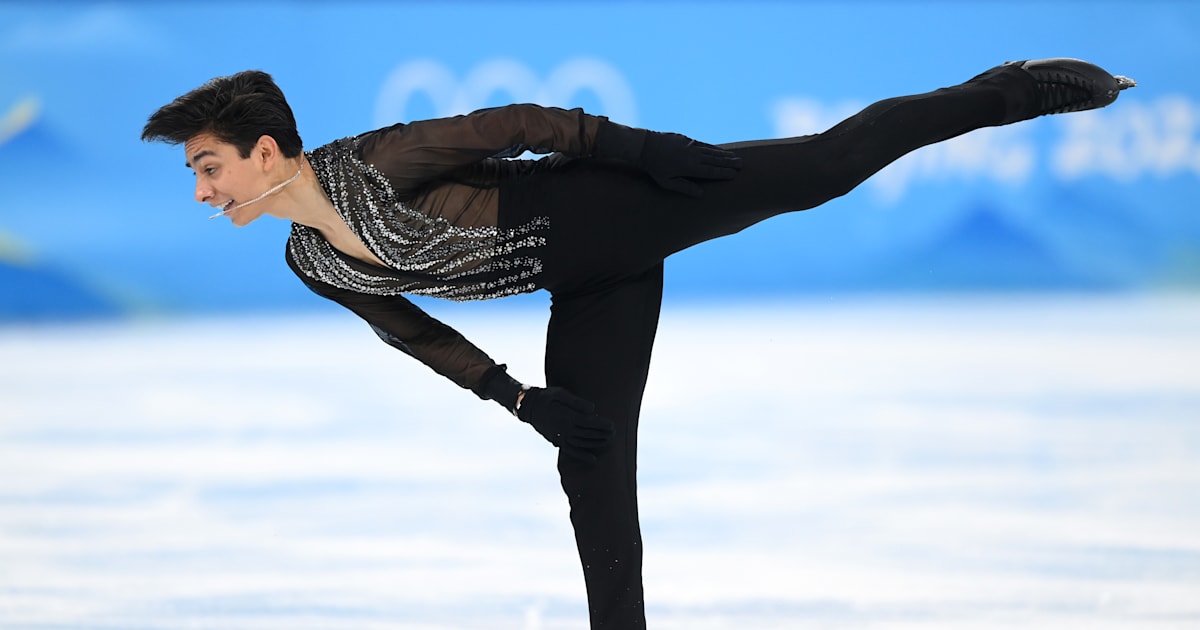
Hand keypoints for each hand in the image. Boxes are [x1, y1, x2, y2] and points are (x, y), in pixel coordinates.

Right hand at [517, 387, 612, 462]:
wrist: (529, 407)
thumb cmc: (547, 397)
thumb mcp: (560, 393)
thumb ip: (576, 402)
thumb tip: (593, 409)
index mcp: (567, 416)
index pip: (589, 422)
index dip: (602, 425)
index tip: (612, 425)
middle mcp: (564, 428)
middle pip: (587, 433)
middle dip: (602, 434)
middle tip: (614, 433)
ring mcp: (560, 436)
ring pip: (582, 443)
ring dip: (596, 443)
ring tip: (608, 441)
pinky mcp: (556, 441)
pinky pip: (571, 451)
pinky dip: (582, 456)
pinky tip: (593, 459)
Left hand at [593, 120, 741, 196]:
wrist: (645, 146)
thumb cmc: (655, 168)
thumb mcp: (667, 182)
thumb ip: (684, 187)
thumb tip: (701, 194)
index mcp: (689, 167)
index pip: (711, 171)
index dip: (723, 173)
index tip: (734, 174)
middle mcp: (692, 155)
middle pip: (714, 159)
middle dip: (729, 162)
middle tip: (742, 165)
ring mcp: (690, 145)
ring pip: (711, 151)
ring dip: (723, 154)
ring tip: (735, 157)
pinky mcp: (686, 139)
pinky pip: (703, 145)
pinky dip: (713, 148)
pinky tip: (718, 150)